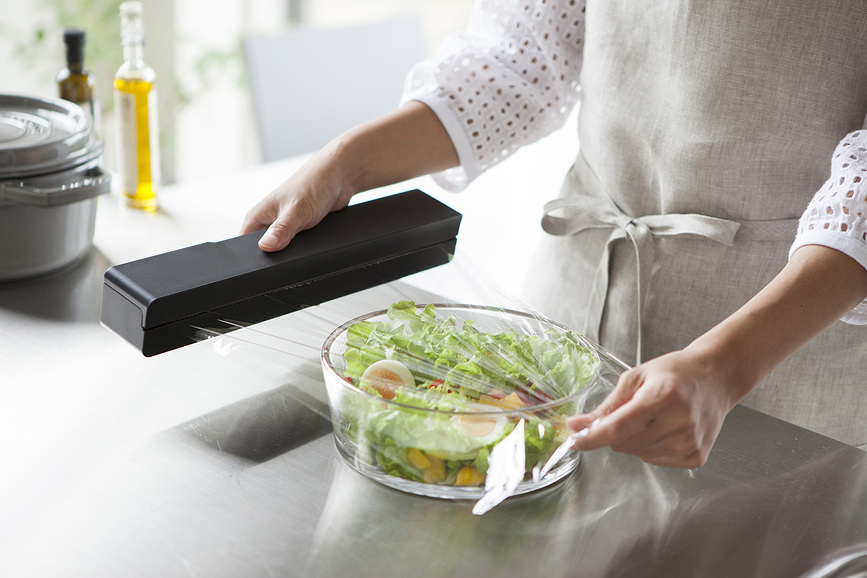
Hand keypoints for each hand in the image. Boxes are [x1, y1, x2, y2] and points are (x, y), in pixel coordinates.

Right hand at [240, 102, 458, 251]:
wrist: (340, 176)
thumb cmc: (314, 183)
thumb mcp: (296, 210)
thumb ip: (281, 230)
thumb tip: (266, 247)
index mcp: (256, 218)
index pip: (243, 247)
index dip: (251, 260)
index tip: (262, 270)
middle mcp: (267, 223)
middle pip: (264, 252)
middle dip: (274, 259)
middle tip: (286, 261)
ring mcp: (283, 227)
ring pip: (282, 251)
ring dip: (291, 254)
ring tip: (300, 252)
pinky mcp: (299, 231)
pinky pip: (297, 247)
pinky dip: (303, 250)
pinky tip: (309, 250)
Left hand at [568, 350, 737, 468]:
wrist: (715, 379)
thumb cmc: (674, 373)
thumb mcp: (636, 379)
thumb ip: (606, 407)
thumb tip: (576, 425)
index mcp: (664, 397)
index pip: (619, 427)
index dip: (593, 437)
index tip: (575, 440)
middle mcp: (680, 422)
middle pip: (624, 444)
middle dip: (616, 432)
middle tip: (630, 412)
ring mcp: (690, 443)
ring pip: (637, 454)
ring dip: (634, 440)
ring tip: (653, 417)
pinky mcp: (695, 457)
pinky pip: (654, 460)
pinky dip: (650, 448)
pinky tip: (665, 429)